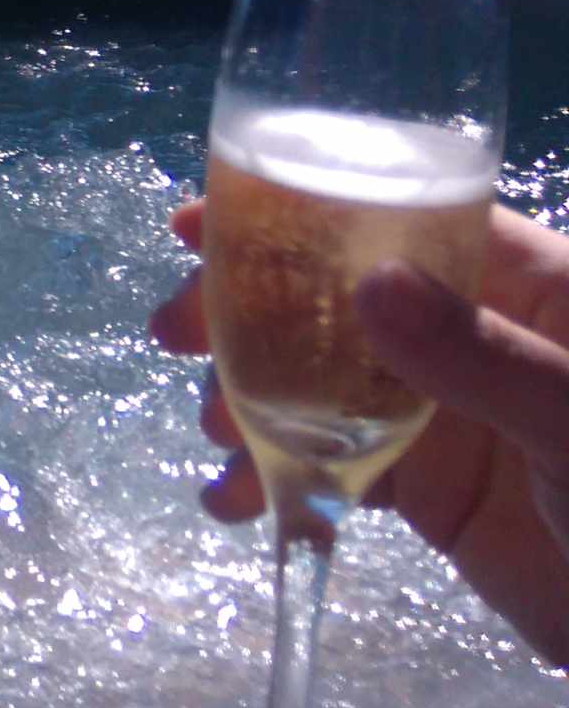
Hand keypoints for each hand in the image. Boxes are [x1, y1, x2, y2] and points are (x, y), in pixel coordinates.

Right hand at [150, 197, 568, 662]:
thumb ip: (482, 356)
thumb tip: (368, 282)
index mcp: (532, 285)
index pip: (403, 216)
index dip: (299, 207)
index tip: (203, 218)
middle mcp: (478, 334)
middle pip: (339, 291)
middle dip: (248, 306)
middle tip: (175, 334)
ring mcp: (449, 410)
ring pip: (321, 376)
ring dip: (249, 396)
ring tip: (212, 430)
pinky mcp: (429, 487)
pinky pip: (332, 462)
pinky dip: (273, 477)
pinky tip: (233, 501)